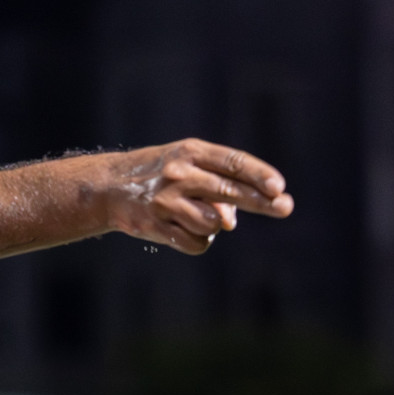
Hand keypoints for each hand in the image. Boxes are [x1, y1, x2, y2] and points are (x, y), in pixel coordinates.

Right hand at [102, 138, 293, 254]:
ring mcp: (165, 201)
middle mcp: (178, 174)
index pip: (231, 162)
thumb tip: (230, 223)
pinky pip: (196, 242)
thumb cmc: (160, 175)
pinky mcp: (155, 226)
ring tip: (197, 216)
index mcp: (190, 152)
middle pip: (229, 190)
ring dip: (216, 225)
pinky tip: (184, 229)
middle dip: (261, 201)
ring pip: (214, 222)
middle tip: (285, 208)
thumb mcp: (187, 168)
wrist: (108, 187)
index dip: (258, 174)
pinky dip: (199, 240)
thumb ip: (216, 189)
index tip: (279, 187)